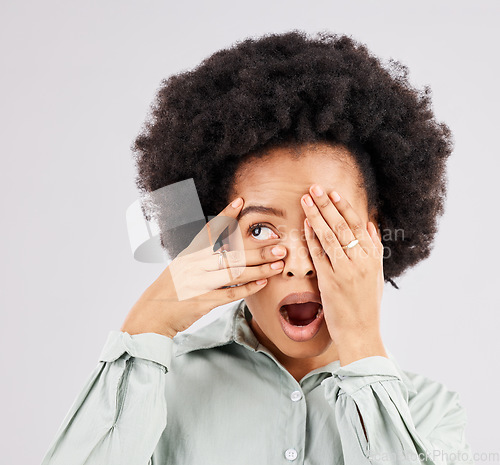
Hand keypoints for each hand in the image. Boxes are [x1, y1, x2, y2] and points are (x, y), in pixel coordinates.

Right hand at [120, 197, 286, 338]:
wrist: (151, 316)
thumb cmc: (168, 292)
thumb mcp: (180, 269)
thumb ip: (201, 259)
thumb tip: (224, 250)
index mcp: (189, 255)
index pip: (210, 231)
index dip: (226, 216)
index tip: (241, 202)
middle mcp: (194, 266)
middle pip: (231, 255)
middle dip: (258, 250)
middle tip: (279, 246)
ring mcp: (199, 284)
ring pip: (234, 273)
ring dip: (259, 269)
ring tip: (278, 264)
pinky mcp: (203, 302)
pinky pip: (229, 294)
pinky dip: (247, 288)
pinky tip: (262, 283)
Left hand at [300, 184, 386, 364]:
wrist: (361, 332)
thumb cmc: (367, 304)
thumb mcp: (376, 275)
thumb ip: (373, 248)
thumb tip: (369, 223)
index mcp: (373, 257)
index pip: (358, 224)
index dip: (344, 206)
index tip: (333, 192)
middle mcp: (361, 261)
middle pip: (342, 226)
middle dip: (327, 205)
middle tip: (315, 188)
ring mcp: (345, 270)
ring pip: (329, 236)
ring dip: (316, 216)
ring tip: (306, 200)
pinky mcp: (330, 281)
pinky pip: (319, 254)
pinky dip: (311, 237)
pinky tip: (304, 224)